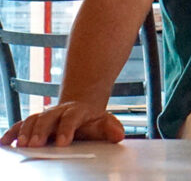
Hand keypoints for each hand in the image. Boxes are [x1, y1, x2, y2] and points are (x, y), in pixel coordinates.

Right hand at [0, 102, 124, 146]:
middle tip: (36, 144)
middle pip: (48, 118)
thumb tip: (119, 135)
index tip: (62, 142)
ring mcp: (45, 116)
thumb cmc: (91, 120)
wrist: (81, 108)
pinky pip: (21, 125)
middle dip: (41, 131)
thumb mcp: (104, 122)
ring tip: (21, 144)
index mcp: (77, 111)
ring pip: (33, 120)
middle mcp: (58, 111)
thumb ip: (111, 128)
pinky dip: (13, 132)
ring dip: (26, 132)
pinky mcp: (34, 122)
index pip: (71, 118)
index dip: (66, 129)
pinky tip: (5, 142)